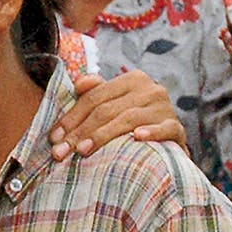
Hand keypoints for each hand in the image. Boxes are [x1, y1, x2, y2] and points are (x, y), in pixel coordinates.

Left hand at [55, 71, 186, 157]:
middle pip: (106, 110)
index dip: (71, 117)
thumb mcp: (114, 104)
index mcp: (132, 80)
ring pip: (128, 119)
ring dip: (103, 135)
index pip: (94, 98)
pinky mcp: (177, 128)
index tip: (54, 138)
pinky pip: (164, 129)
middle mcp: (150, 89)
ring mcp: (165, 108)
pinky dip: (151, 133)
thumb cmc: (133, 122)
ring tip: (83, 151)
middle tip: (61, 152)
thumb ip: (95, 93)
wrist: (168, 142)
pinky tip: (136, 138)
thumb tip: (78, 83)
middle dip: (80, 132)